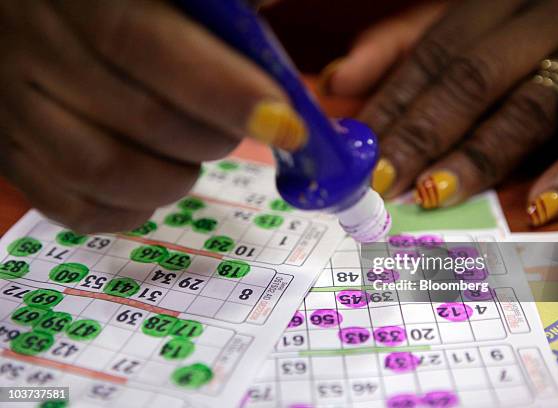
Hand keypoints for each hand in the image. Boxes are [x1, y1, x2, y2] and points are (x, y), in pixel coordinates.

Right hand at [0, 0, 305, 232]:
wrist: (24, 16)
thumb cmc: (113, 1)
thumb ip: (218, 4)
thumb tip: (271, 15)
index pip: (146, 46)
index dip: (225, 93)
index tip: (286, 126)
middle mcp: (32, 48)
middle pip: (141, 119)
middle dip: (215, 138)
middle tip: (243, 130)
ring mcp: (13, 108)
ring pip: (103, 172)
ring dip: (174, 180)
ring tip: (192, 158)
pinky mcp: (10, 156)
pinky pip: (72, 209)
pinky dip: (130, 211)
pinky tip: (154, 188)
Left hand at [322, 0, 557, 225]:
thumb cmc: (533, 25)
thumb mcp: (468, 18)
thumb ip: (401, 45)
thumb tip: (337, 79)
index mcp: (492, 4)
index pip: (429, 59)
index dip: (390, 108)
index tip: (359, 154)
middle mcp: (541, 23)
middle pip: (470, 81)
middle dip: (422, 135)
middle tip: (386, 181)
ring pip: (527, 110)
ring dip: (477, 157)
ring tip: (435, 194)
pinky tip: (538, 206)